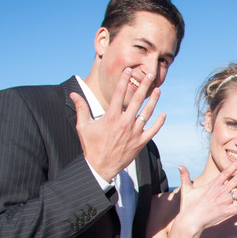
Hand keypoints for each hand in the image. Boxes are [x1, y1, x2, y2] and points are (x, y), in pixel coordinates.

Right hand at [70, 67, 165, 182]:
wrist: (100, 167)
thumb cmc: (91, 146)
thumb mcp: (83, 126)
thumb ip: (81, 108)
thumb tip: (73, 94)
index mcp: (110, 116)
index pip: (119, 93)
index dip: (124, 80)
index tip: (129, 70)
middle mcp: (124, 122)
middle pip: (136, 99)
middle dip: (144, 85)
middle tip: (151, 74)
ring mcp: (134, 132)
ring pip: (147, 113)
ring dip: (153, 100)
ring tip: (158, 90)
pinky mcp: (140, 142)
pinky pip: (152, 130)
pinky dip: (158, 123)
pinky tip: (163, 114)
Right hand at [173, 160, 236, 235]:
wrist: (189, 220)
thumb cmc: (188, 206)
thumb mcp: (186, 189)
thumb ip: (185, 176)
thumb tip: (179, 165)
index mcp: (213, 185)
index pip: (226, 172)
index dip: (235, 165)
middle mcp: (220, 191)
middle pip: (236, 180)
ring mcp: (223, 202)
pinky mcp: (225, 212)